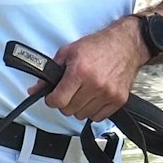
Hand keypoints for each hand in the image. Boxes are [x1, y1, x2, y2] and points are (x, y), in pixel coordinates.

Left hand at [32, 20, 146, 122]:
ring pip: (82, 115)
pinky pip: (98, 117)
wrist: (126, 45)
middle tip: (69, 91)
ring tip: (83, 92)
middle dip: (65, 102)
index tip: (52, 97)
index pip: (58, 100)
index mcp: (80, 71)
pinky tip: (93, 97)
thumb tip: (36, 89)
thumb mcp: (68, 52)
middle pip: (69, 110)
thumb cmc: (98, 46)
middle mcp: (95, 84)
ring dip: (79, 107)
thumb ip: (50, 72)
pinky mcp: (119, 100)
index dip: (51, 100)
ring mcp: (108, 94)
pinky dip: (93, 110)